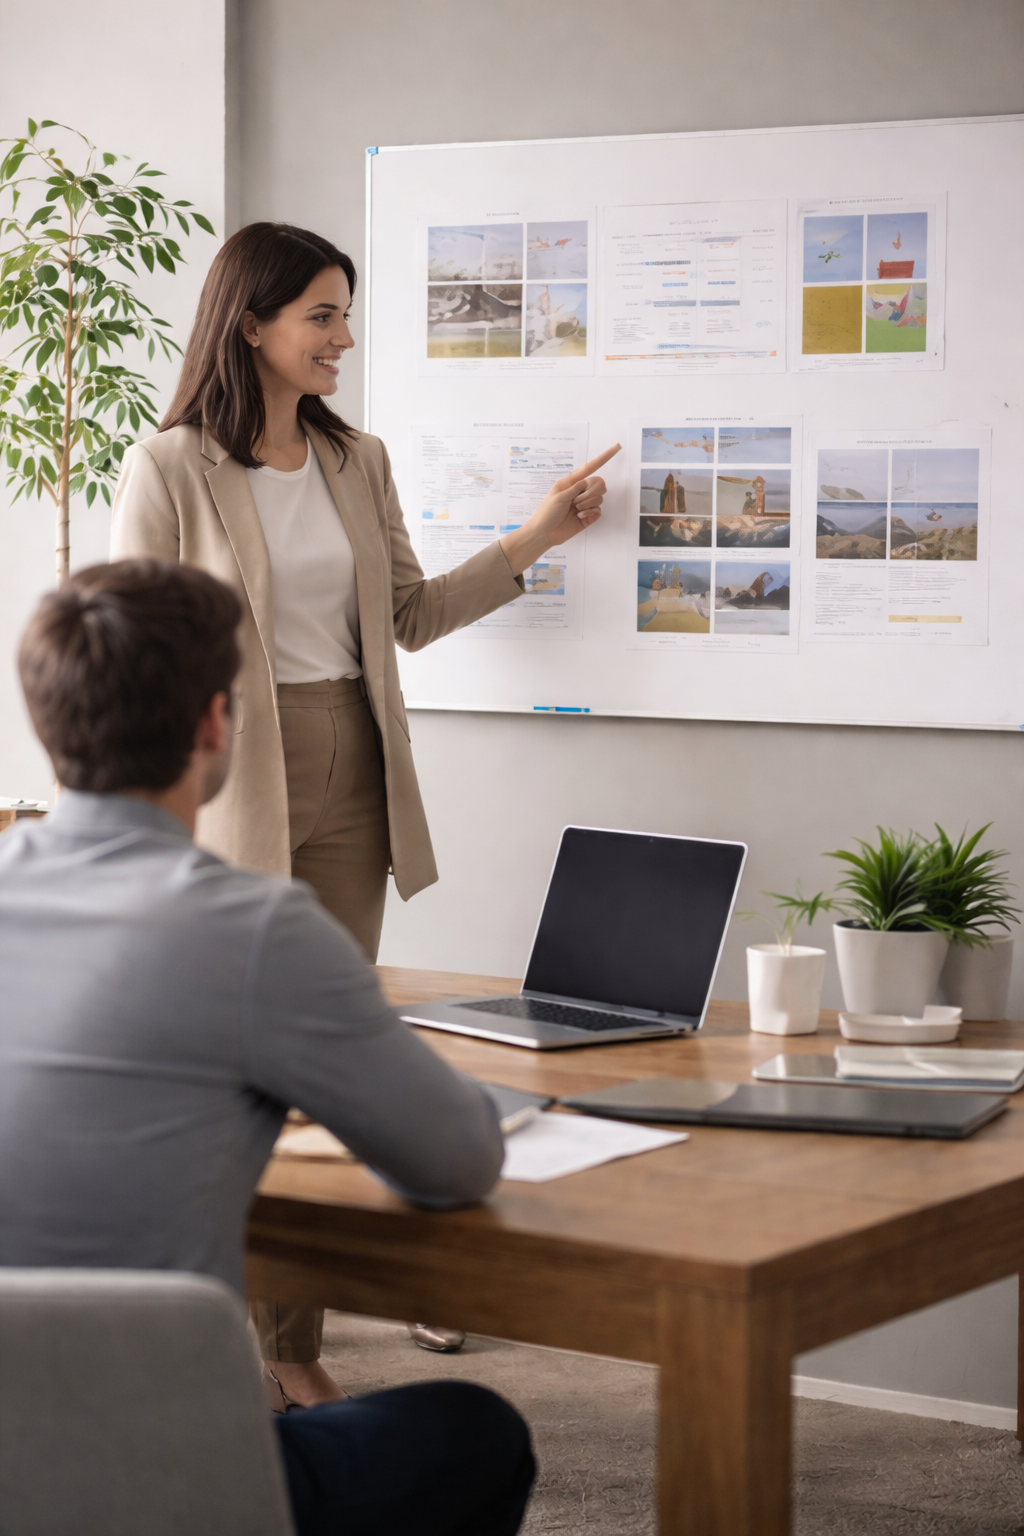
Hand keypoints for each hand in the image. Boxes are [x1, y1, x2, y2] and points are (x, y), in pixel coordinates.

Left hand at [499, 444, 620, 576]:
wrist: (545, 533)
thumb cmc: (547, 512)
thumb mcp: (559, 495)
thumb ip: (576, 487)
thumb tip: (589, 482)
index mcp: (571, 482)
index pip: (590, 467)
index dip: (604, 457)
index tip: (617, 447)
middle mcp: (580, 491)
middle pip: (599, 483)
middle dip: (591, 492)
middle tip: (577, 501)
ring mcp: (585, 503)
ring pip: (599, 498)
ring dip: (588, 504)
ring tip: (576, 510)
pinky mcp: (588, 516)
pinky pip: (598, 510)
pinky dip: (590, 513)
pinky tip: (580, 517)